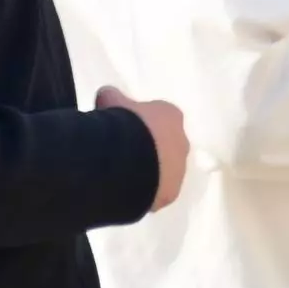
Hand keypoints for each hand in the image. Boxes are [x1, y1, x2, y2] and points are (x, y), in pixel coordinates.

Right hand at [98, 86, 189, 211]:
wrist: (128, 161)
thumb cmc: (124, 125)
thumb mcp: (111, 101)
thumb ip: (112, 97)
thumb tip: (107, 94)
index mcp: (171, 116)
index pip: (160, 116)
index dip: (141, 120)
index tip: (124, 124)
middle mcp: (182, 142)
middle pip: (166, 143)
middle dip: (149, 146)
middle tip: (123, 149)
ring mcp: (179, 170)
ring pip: (164, 169)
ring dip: (148, 170)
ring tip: (121, 171)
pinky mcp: (170, 193)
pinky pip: (156, 190)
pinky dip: (144, 188)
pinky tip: (124, 186)